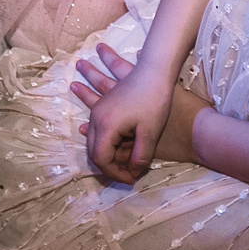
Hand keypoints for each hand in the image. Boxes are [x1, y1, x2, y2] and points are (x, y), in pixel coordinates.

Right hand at [69, 43, 176, 183]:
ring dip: (106, 153)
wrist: (154, 70)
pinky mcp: (104, 104)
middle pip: (94, 151)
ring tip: (118, 165)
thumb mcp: (150, 133)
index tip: (132, 179)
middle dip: (110, 166)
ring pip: (94, 139)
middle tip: (127, 175)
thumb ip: (140, 156)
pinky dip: (104, 140)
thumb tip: (133, 172)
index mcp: (106, 126)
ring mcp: (98, 110)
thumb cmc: (154, 100)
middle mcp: (96, 118)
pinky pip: (98, 127)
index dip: (115, 173)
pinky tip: (113, 146)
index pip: (102, 159)